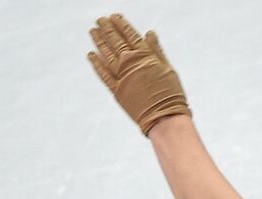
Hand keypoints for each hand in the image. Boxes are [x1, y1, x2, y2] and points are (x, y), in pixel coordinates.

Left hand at [86, 13, 190, 137]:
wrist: (165, 119)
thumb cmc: (171, 95)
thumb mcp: (168, 69)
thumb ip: (156, 51)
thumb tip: (149, 34)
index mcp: (145, 56)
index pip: (130, 35)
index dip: (121, 24)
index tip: (114, 17)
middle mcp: (131, 63)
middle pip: (115, 41)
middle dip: (106, 29)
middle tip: (100, 20)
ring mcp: (121, 76)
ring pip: (106, 54)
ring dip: (98, 41)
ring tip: (93, 31)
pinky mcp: (116, 90)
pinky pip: (103, 73)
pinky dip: (96, 63)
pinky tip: (91, 55)